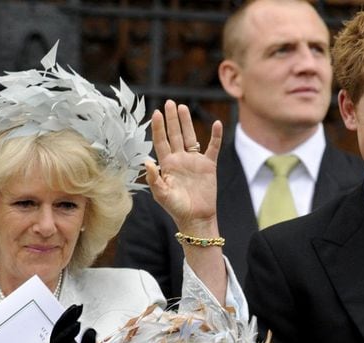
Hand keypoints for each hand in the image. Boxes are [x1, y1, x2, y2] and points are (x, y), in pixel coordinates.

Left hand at [145, 100, 221, 234]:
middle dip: (172, 119)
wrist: (195, 219)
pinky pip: (213, 148)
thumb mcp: (162, 195)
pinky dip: (215, 136)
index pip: (161, 142)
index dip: (158, 128)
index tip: (155, 113)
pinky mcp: (209, 166)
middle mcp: (180, 160)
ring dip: (187, 123)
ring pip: (191, 137)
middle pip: (175, 135)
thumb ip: (154, 179)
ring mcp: (194, 161)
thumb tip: (147, 161)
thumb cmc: (176, 209)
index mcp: (168, 165)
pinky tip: (216, 124)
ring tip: (182, 108)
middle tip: (169, 103)